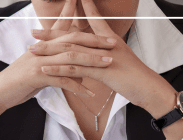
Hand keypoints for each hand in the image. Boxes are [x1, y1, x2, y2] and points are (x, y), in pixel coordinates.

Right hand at [0, 0, 114, 139]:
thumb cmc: (20, 82)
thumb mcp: (40, 71)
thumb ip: (61, 69)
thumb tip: (82, 75)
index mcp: (42, 45)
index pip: (63, 29)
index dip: (78, 19)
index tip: (95, 16)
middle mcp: (42, 49)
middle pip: (72, 40)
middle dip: (94, 41)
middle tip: (113, 42)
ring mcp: (39, 61)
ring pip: (70, 57)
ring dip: (91, 60)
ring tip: (108, 63)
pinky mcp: (36, 76)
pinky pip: (61, 80)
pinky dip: (77, 86)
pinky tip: (90, 93)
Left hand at [30, 0, 178, 124]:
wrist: (149, 88)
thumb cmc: (135, 77)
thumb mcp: (119, 62)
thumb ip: (105, 55)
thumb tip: (95, 55)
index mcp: (110, 40)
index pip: (92, 20)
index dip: (79, 11)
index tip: (68, 3)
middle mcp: (105, 44)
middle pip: (74, 35)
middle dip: (52, 33)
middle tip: (33, 31)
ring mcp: (103, 57)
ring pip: (71, 50)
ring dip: (49, 50)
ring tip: (32, 50)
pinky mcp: (101, 71)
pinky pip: (76, 68)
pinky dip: (59, 68)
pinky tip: (45, 68)